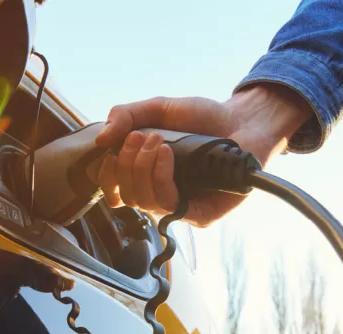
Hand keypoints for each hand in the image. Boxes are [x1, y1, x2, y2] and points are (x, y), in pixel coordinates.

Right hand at [94, 84, 312, 226]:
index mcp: (146, 175)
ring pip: (143, 202)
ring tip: (158, 142)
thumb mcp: (158, 109)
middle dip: (127, 164)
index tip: (110, 152)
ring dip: (142, 168)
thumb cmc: (202, 117)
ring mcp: (180, 206)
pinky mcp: (200, 215)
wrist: (242, 120)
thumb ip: (126, 115)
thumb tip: (100, 140)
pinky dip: (161, 178)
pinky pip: (169, 206)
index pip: (115, 191)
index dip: (106, 177)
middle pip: (126, 196)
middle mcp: (161, 194)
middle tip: (143, 137)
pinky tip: (168, 155)